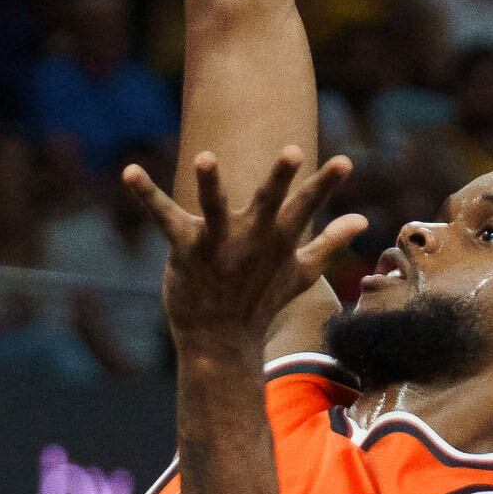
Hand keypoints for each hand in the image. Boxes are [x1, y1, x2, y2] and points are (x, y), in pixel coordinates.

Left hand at [123, 147, 363, 354]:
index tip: (347, 161)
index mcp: (278, 239)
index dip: (326, 185)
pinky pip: (163, 217)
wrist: (220, 341)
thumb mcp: (301, 272)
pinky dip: (146, 194)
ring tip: (206, 158)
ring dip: (210, 184)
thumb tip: (363, 220)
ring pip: (215, 207)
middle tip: (293, 151)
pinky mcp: (185, 248)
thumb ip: (330, 242)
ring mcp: (217, 244)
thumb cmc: (261, 302)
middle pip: (268, 202)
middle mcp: (250, 238)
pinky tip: (130, 172)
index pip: (307, 207)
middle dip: (280, 178)